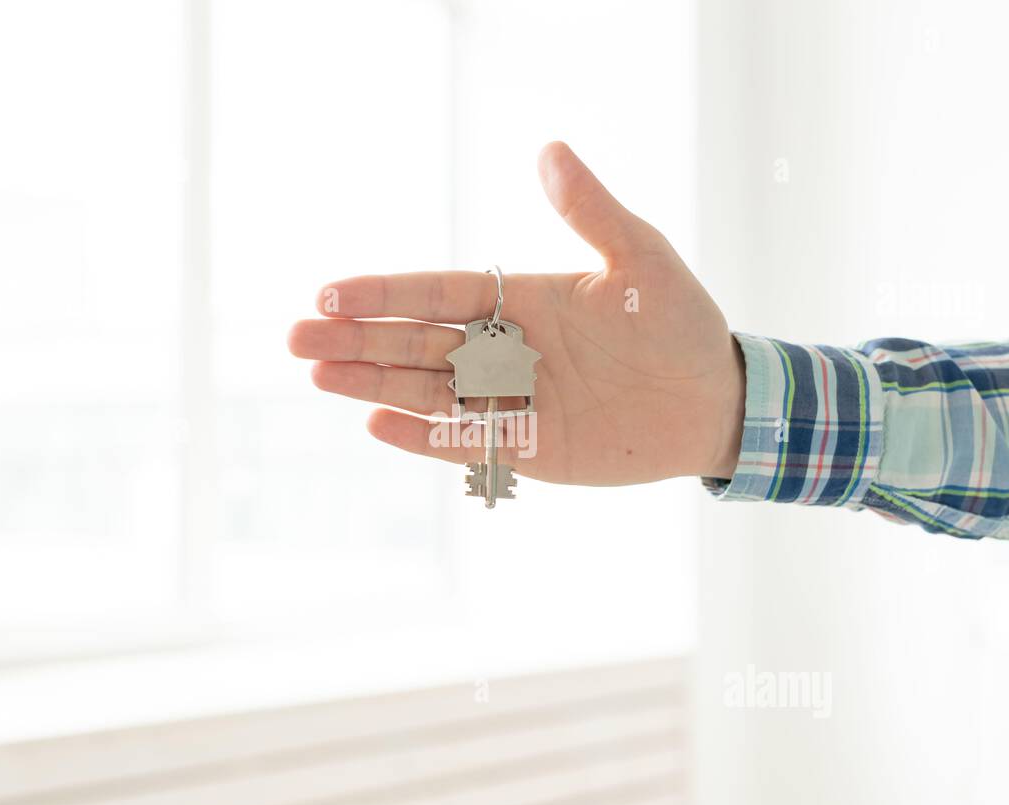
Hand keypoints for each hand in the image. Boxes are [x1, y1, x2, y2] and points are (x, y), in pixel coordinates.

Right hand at [287, 142, 744, 485]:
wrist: (713, 399)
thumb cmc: (679, 322)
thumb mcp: (639, 257)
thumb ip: (590, 210)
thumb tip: (549, 150)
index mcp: (520, 299)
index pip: (437, 293)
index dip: (384, 294)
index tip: (330, 293)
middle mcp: (504, 349)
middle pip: (416, 343)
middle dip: (356, 340)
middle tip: (295, 339)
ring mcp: (512, 401)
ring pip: (427, 391)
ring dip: (373, 384)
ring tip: (318, 376)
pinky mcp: (528, 449)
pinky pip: (466, 441)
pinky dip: (424, 436)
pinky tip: (378, 424)